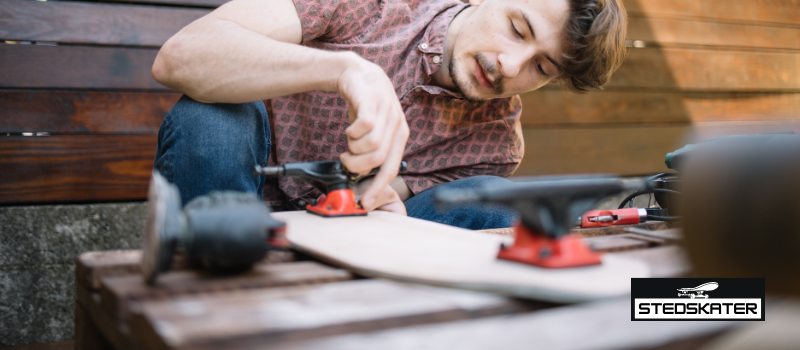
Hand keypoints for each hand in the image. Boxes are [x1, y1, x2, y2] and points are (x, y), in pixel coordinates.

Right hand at [336, 53, 408, 210]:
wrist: (357, 74)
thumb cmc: (365, 106)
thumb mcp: (376, 130)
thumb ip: (374, 151)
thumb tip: (364, 176)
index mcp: (400, 136)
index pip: (391, 169)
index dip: (377, 187)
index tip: (365, 201)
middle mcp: (397, 125)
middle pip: (378, 160)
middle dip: (357, 166)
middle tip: (346, 160)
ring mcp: (387, 112)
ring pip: (371, 145)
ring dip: (353, 148)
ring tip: (349, 141)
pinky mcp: (373, 101)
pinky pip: (364, 126)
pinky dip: (351, 132)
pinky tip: (350, 128)